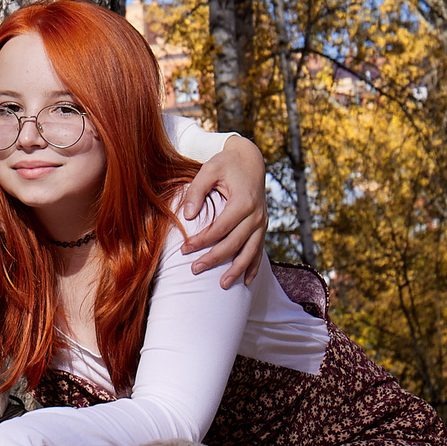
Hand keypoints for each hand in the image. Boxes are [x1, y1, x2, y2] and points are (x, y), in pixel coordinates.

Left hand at [179, 135, 266, 286]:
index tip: (184, 249)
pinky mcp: (262, 226)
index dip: (202, 241)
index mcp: (243, 202)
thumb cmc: (226, 164)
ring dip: (237, 270)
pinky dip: (253, 266)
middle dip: (214, 259)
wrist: (251, 159)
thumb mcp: (209, 170)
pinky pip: (259, 250)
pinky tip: (246, 281)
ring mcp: (261, 222)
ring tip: (223, 285)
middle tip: (194, 270)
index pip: (220, 228)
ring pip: (250, 251)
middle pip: (234, 243)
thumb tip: (187, 216)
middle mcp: (256, 215)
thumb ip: (196, 191)